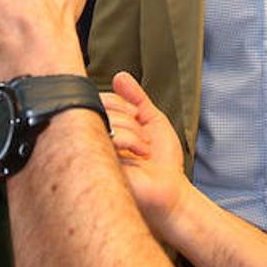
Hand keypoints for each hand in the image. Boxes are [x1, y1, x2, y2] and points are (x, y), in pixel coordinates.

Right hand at [103, 71, 189, 234]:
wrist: (170, 190)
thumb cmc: (161, 162)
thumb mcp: (153, 121)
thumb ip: (136, 97)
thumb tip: (119, 76)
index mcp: (106, 127)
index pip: (101, 99)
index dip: (121, 103)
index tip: (138, 117)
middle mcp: (96, 138)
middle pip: (102, 107)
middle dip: (131, 119)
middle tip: (143, 138)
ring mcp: (96, 152)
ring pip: (108, 121)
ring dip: (135, 134)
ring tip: (143, 151)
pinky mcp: (98, 165)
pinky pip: (110, 139)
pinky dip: (131, 143)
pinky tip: (139, 157)